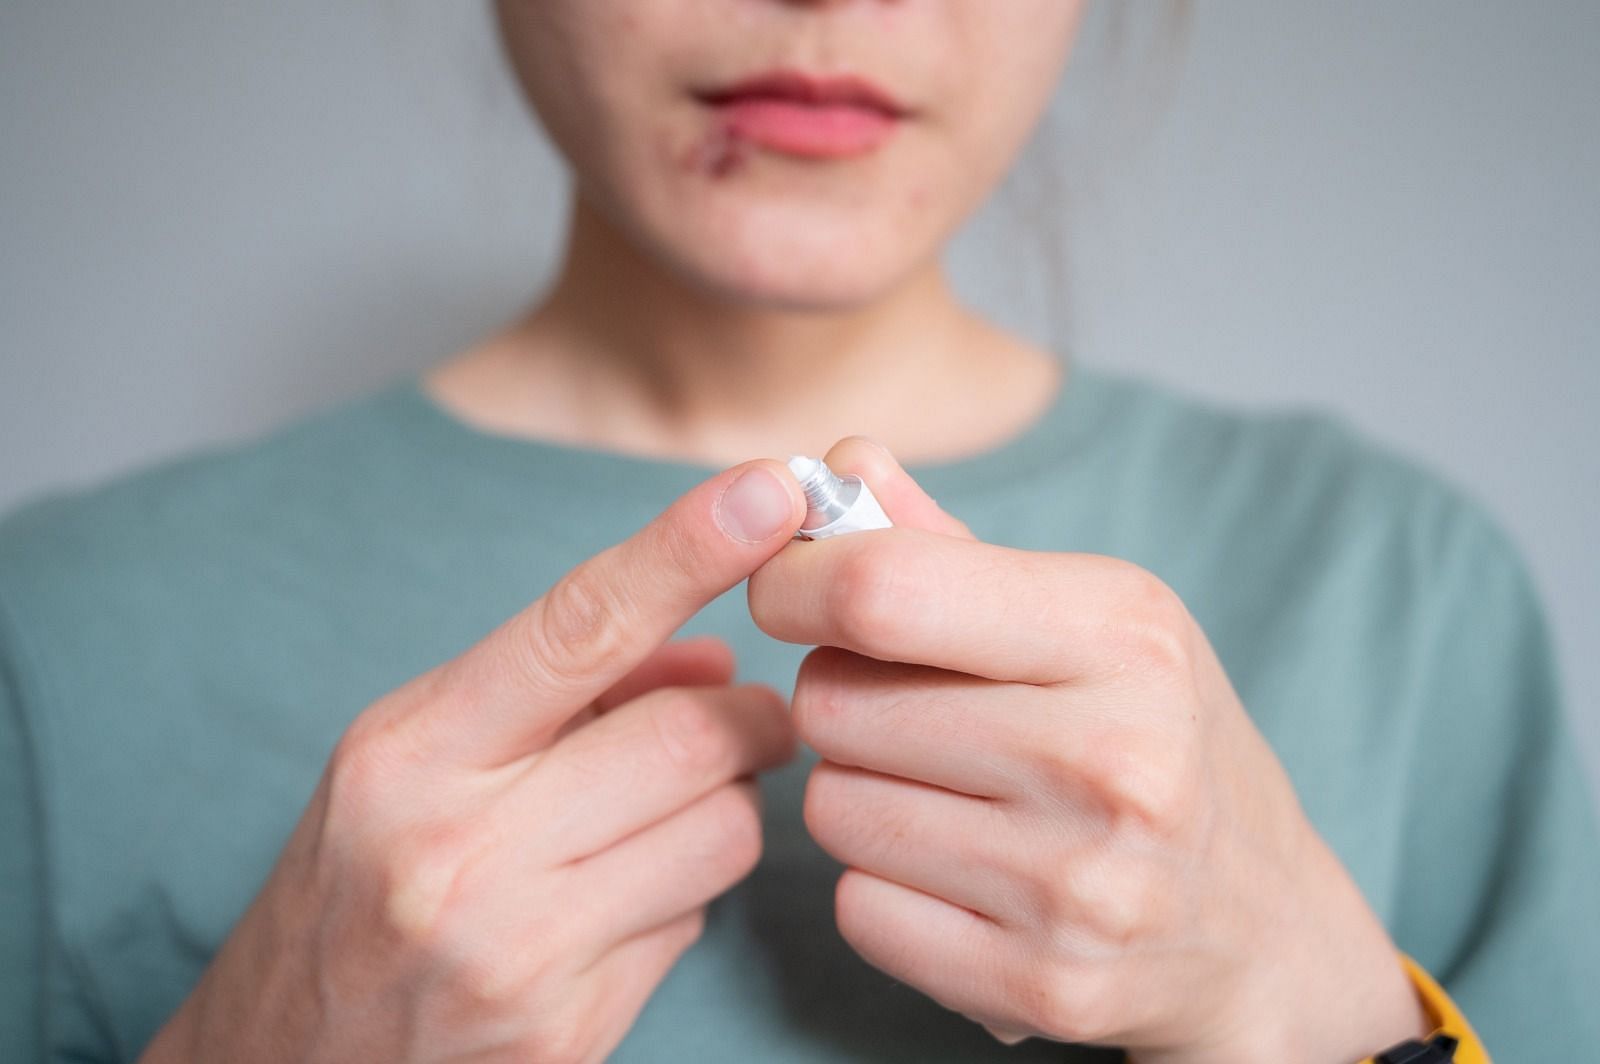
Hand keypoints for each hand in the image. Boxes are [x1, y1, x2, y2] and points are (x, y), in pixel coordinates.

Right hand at [139, 460, 806, 1063]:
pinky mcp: (562, 1035)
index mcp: (409, 752)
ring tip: (662, 818)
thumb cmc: (359, 882)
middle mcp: (455, 849)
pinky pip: (694, 925)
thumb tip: (715, 658)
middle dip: (751, 719)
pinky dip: (685, 896)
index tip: (771, 487)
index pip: (578, 625)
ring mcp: (512, 952)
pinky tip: (620, 905)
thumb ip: (567, 690)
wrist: (287, 1063)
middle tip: (752, 720)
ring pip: (722, 831)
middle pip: (690, 736)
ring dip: (725, 809)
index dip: (686, 547)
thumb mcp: (422, 758)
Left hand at [747, 439, 1429, 1062]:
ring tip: (940, 791)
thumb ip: (948, 544)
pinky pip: (859, 911)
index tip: (790, 590)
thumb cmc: (1154, 739)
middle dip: (839, 697)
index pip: (882, 589)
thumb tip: (836, 462)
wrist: (1261, 925)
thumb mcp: (1092, 618)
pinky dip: (880, 888)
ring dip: (856, 793)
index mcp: (1123, 633)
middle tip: (903, 709)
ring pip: (833, 809)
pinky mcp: (1044, 986)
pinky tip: (955, 872)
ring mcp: (1081, 885)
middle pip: (832, 704)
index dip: (795, 582)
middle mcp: (1113, 758)